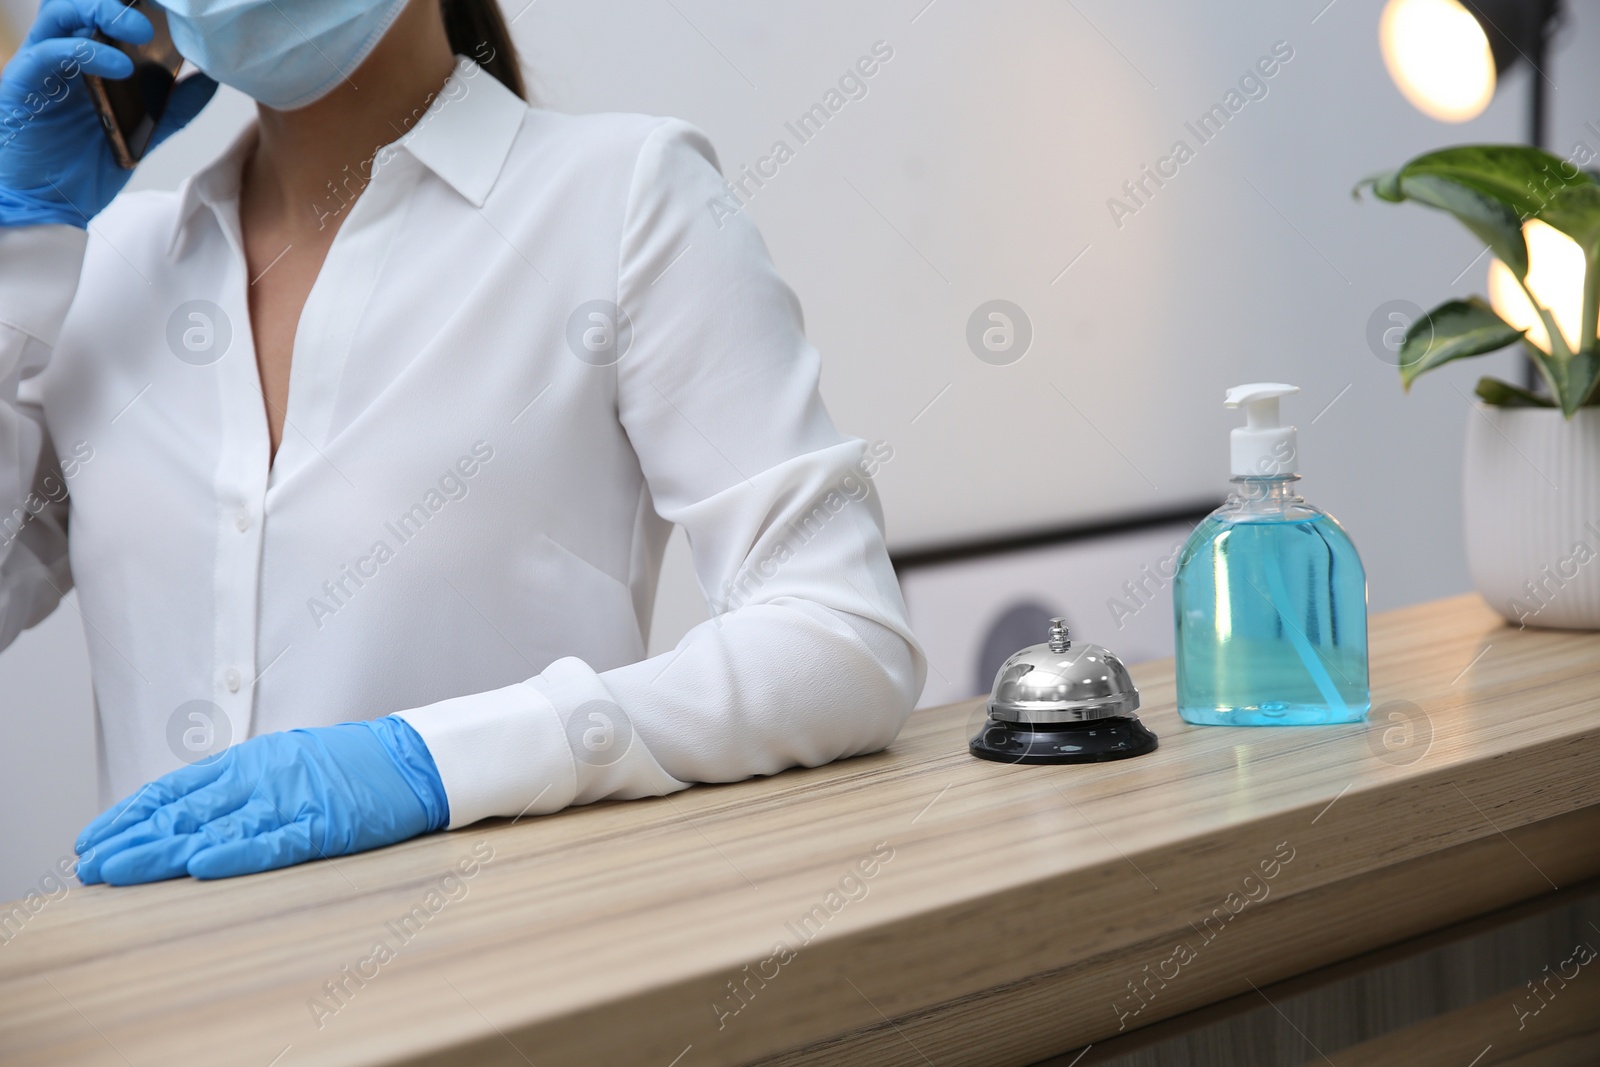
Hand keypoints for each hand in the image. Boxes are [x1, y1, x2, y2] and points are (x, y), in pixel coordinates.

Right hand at [0, 0, 216, 226]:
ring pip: (62, 13)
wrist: (46, 205)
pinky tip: (119, 65)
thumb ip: (174, 105)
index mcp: (87, 56)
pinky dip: (87, 52)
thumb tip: (213, 79)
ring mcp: (41, 64)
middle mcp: (62, 52)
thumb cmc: (84, 165)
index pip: (107, 10)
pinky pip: (50, 52)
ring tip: (142, 28)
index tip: (177, 6)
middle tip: (162, 6)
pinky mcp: (24, 82)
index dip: (138, 3)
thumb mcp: (143, 132)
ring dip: (101, 11)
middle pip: (81, 2)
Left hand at [74, 717, 449, 884]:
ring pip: (217, 827)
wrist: (413, 757)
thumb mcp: (284, 762)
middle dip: (132, 839)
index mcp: (251, 761)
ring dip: (164, 852)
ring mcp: (293, 800)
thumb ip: (240, 785)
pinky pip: (276, 841)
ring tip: (119, 871)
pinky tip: (201, 866)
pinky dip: (237, 853)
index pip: (176, 788)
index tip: (93, 838)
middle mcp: (263, 777)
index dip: (131, 814)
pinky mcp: (326, 824)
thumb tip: (188, 813)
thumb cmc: (350, 764)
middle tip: (90, 865)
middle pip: (185, 811)